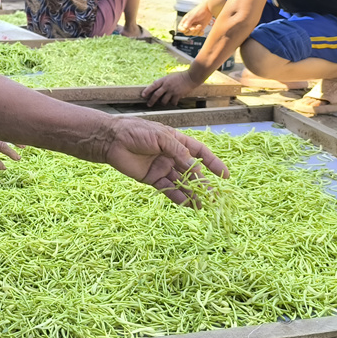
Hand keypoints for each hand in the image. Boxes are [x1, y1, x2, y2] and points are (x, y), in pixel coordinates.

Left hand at [102, 118, 227, 205]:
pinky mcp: (152, 178)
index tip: (225, 176)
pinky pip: (167, 188)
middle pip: (192, 171)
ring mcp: (163, 167)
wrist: (112, 140)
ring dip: (192, 193)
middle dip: (204, 184)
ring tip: (204, 205)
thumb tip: (195, 168)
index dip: (213, 164)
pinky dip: (177, 196)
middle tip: (215, 197)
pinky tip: (187, 205)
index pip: (200, 153)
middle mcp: (172, 156)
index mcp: (177, 141)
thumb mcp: (161, 137)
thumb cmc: (136, 131)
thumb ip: (178, 152)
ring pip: (181, 182)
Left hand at [141, 71, 197, 107]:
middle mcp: (167, 85)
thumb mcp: (169, 76)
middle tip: (149, 105)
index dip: (147, 90)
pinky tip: (173, 103)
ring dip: (162, 103)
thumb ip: (163, 82)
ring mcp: (172, 91)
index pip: (153, 85)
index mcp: (164, 80)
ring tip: (163, 103)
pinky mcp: (178, 95)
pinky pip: (172, 102)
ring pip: (164, 100)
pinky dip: (172, 103)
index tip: (143, 95)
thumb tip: (156, 87)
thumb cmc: (180, 76)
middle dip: (151, 101)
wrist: (191, 77)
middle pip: (156, 95)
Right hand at [177, 4, 212, 34]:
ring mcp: (194, 27)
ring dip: (197, 31)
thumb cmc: (199, 10)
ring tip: (200, 25)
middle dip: (191, 31)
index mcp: (185, 21)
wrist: (208, 9)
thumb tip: (184, 28)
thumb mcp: (192, 16)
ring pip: (193, 34)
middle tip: (196, 27)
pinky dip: (200, 33)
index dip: (182, 30)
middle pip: (186, 33)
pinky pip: (198, 34)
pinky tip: (202, 30)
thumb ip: (188, 22)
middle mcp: (189, 25)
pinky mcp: (200, 29)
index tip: (186, 29)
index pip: (180, 28)